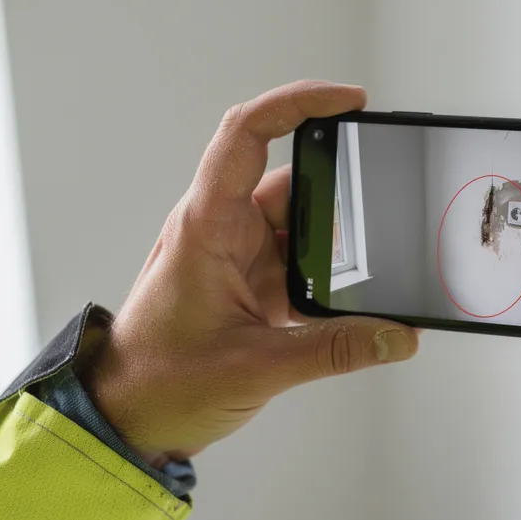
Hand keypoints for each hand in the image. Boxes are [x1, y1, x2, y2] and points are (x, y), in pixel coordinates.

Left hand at [85, 81, 417, 465]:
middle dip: (341, 190)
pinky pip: (299, 263)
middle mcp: (221, 230)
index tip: (351, 101)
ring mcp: (235, 257)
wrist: (125, 418)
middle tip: (386, 199)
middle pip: (291, 181)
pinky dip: (329, 275)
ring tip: (377, 263)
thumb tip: (396, 335)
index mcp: (207, 226)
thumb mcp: (256, 367)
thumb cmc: (158, 381)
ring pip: (301, 226)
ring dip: (337, 245)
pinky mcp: (248, 286)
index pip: (248, 134)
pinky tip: (356, 298)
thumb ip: (334, 350)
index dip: (299, 103)